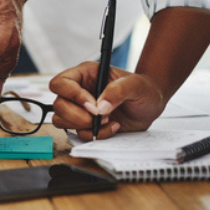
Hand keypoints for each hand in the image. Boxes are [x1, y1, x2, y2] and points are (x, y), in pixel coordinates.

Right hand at [49, 62, 166, 140]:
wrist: (150, 105)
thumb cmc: (143, 89)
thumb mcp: (136, 85)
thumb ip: (118, 90)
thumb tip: (100, 107)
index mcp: (86, 74)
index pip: (61, 83)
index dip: (72, 95)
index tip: (92, 105)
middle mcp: (78, 91)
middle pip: (58, 105)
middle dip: (77, 116)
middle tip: (100, 117)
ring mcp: (80, 109)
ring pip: (61, 120)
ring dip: (84, 126)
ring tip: (107, 120)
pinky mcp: (86, 124)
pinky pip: (79, 134)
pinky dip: (96, 134)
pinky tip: (112, 126)